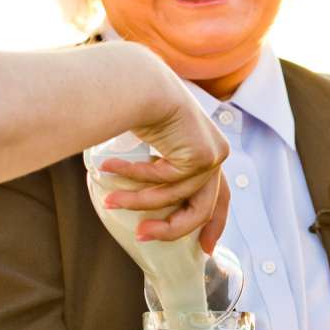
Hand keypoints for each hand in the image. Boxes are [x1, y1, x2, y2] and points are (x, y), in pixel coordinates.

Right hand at [98, 61, 230, 248]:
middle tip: (143, 236)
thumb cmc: (135, 109)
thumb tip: (134, 206)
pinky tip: (110, 171)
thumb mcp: (150, 149)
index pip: (220, 196)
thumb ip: (155, 173)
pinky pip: (165, 181)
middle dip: (173, 228)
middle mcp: (216, 153)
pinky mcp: (203, 155)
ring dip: (138, 201)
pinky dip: (136, 179)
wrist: (137, 80)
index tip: (204, 249)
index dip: (213, 224)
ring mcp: (213, 154)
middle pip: (204, 208)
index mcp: (208, 151)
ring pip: (177, 197)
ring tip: (109, 201)